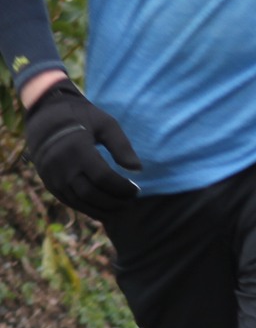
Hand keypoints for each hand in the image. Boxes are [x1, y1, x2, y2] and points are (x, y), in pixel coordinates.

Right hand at [23, 80, 141, 216]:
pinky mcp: (48, 182)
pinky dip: (87, 208)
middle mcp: (62, 165)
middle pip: (90, 193)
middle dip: (114, 201)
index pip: (103, 177)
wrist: (45, 116)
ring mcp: (52, 176)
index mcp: (77, 149)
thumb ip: (122, 146)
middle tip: (131, 202)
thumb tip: (137, 169)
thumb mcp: (106, 124)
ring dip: (101, 209)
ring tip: (121, 209)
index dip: (122, 187)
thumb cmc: (82, 118)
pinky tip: (103, 210)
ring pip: (79, 201)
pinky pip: (68, 201)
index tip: (136, 190)